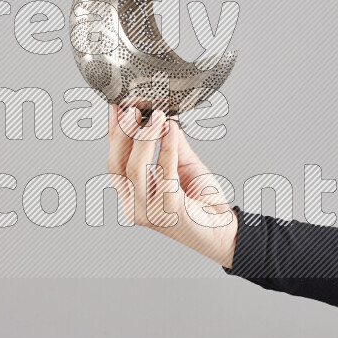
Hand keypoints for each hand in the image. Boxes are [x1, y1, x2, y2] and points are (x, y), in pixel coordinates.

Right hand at [106, 103, 237, 267]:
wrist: (224, 228)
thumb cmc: (202, 202)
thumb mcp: (181, 165)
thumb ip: (169, 143)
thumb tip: (162, 115)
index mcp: (131, 195)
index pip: (114, 161)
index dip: (113, 134)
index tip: (116, 108)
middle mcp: (134, 206)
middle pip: (117, 165)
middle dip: (124, 133)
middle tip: (134, 110)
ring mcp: (149, 211)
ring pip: (135, 168)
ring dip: (144, 138)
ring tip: (157, 117)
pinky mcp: (169, 210)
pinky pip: (164, 172)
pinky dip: (167, 147)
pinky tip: (172, 129)